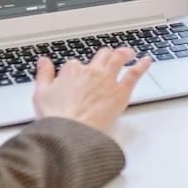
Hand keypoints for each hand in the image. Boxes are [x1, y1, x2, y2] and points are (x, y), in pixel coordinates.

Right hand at [32, 48, 152, 136]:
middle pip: (102, 56)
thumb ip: (44, 74)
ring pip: (119, 58)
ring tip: (130, 53)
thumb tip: (43, 61)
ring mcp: (107, 80)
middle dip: (106, 55)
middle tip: (111, 57)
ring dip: (125, 53)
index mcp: (72, 70)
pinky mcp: (120, 92)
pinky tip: (147, 61)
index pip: (78, 64)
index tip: (81, 76)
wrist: (70, 134)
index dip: (80, 70)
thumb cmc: (55, 118)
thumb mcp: (41, 93)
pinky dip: (142, 65)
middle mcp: (91, 71)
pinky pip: (134, 74)